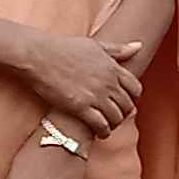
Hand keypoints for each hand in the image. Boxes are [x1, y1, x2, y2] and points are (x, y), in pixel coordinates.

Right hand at [24, 31, 139, 139]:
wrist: (39, 56)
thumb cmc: (64, 48)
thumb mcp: (95, 45)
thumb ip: (118, 49)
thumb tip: (139, 46)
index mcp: (112, 67)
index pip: (135, 88)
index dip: (132, 98)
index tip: (125, 101)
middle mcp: (107, 82)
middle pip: (127, 105)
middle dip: (123, 113)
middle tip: (115, 117)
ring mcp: (95, 95)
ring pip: (116, 117)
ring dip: (113, 124)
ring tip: (107, 126)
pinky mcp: (80, 107)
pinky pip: (100, 125)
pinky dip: (103, 132)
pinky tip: (100, 133)